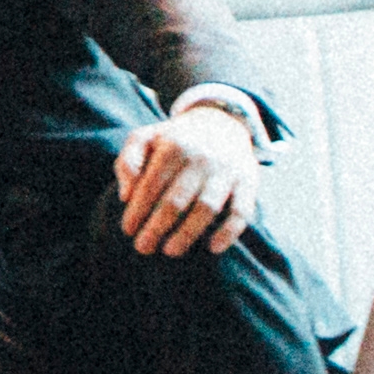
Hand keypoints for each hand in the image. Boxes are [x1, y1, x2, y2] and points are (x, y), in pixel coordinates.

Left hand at [114, 101, 259, 256]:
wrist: (221, 122)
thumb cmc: (174, 140)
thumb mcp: (145, 138)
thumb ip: (127, 161)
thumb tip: (125, 196)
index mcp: (173, 146)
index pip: (151, 185)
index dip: (137, 210)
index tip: (128, 230)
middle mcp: (201, 157)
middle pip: (176, 200)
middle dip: (157, 227)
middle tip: (143, 247)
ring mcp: (226, 170)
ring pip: (206, 207)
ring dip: (187, 233)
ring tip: (170, 251)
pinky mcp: (248, 181)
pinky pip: (241, 211)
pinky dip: (229, 232)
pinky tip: (213, 248)